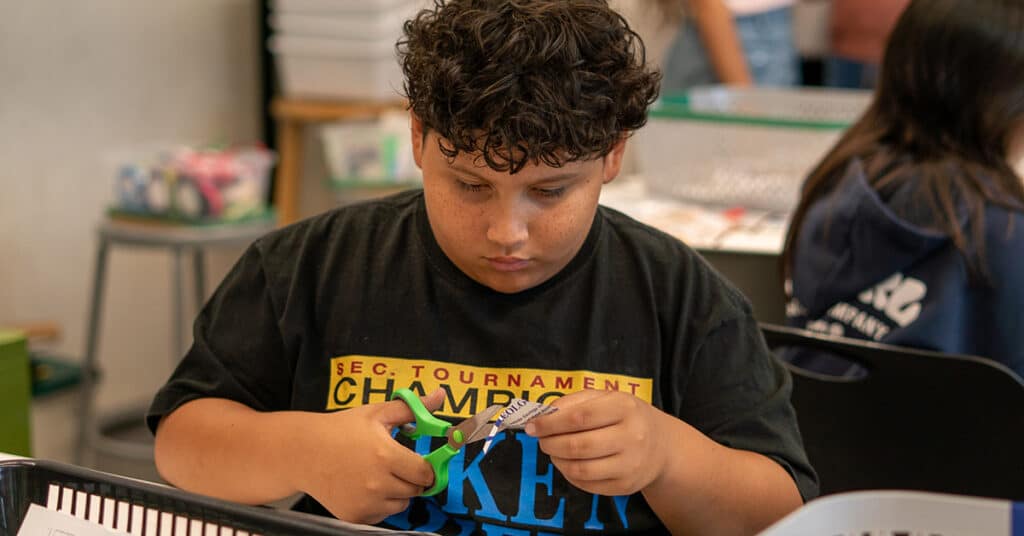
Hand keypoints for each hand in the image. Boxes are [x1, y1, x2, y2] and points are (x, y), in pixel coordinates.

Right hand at [292, 389, 445, 523]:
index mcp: (386, 456)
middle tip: (394, 464)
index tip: (419, 461)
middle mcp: (377, 483)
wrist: (304, 452)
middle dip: (411, 477)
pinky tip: (365, 486)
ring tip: (377, 474)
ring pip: (401, 504)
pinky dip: (380, 503)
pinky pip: (382, 514)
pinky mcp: (355, 515)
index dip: (425, 467)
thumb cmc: (341, 430)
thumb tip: (440, 396)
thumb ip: (412, 408)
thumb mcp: (377, 413)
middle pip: (415, 490)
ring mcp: (366, 502)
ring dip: (397, 492)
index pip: (425, 473)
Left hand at [526, 389, 677, 495]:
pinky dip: (569, 474)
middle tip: (541, 440)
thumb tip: (541, 415)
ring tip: (553, 451)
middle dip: (550, 443)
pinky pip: (587, 484)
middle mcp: (631, 436)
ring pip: (580, 469)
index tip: (532, 426)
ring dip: (557, 461)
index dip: (550, 423)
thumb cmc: (626, 417)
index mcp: (624, 407)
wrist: (662, 446)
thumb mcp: (606, 398)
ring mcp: (630, 464)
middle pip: (578, 445)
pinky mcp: (626, 486)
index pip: (580, 417)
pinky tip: (568, 463)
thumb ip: (574, 402)